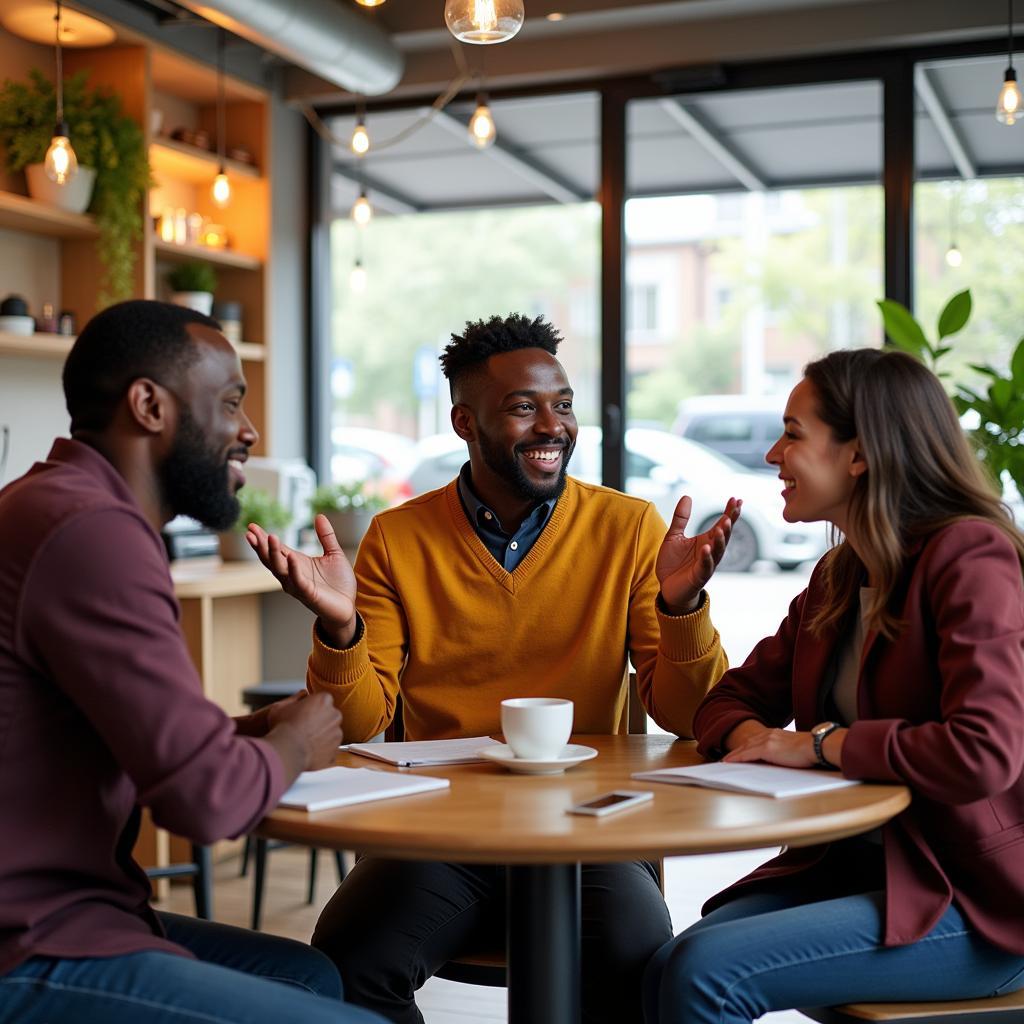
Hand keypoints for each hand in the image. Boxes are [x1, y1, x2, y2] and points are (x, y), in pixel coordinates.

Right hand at [248, 514, 357, 645]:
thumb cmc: (339, 583)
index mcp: (296, 563)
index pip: (276, 549)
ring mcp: (298, 585)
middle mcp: (292, 574)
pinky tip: (291, 557)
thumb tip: (319, 515)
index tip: (251, 526)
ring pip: (280, 569)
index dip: (263, 538)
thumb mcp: (334, 553)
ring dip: (273, 554)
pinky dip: (294, 569)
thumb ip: (326, 536)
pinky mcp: (308, 594)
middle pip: (271, 559)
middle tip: (250, 532)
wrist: (348, 606)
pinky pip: (298, 581)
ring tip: (269, 537)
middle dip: (261, 546)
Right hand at [269, 691, 342, 770]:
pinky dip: (323, 750)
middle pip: (330, 715)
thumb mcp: (281, 706)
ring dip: (322, 735)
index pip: (323, 700)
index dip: (312, 707)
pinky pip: (331, 748)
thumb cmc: (282, 728)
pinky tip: (310, 751)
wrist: (286, 752)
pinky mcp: (336, 749)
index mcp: (324, 700)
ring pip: (331, 732)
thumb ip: (295, 697)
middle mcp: (335, 715)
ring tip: (305, 741)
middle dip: (320, 720)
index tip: (304, 714)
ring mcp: (337, 733)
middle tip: (304, 728)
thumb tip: (302, 695)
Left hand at [656, 496, 741, 612]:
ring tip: (724, 525)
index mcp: (706, 540)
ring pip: (718, 551)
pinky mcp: (698, 577)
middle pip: (724, 535)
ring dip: (721, 538)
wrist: (667, 588)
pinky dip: (706, 557)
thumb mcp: (674, 536)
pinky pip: (705, 566)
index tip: (736, 499)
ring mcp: (706, 564)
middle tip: (735, 508)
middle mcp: (710, 552)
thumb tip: (687, 496)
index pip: (722, 524)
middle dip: (730, 522)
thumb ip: (681, 518)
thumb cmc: (674, 563)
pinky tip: (706, 547)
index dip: (730, 512)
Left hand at [723, 727, 815, 767]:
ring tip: (725, 761)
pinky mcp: (768, 748)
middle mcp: (769, 734)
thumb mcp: (793, 747)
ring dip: (734, 755)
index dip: (745, 746)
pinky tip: (730, 761)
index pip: (756, 740)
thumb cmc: (810, 749)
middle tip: (726, 758)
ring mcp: (767, 740)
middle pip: (747, 742)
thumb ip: (783, 750)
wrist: (816, 746)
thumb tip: (778, 758)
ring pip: (745, 748)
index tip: (738, 752)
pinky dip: (738, 757)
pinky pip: (748, 754)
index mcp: (775, 733)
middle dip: (736, 751)